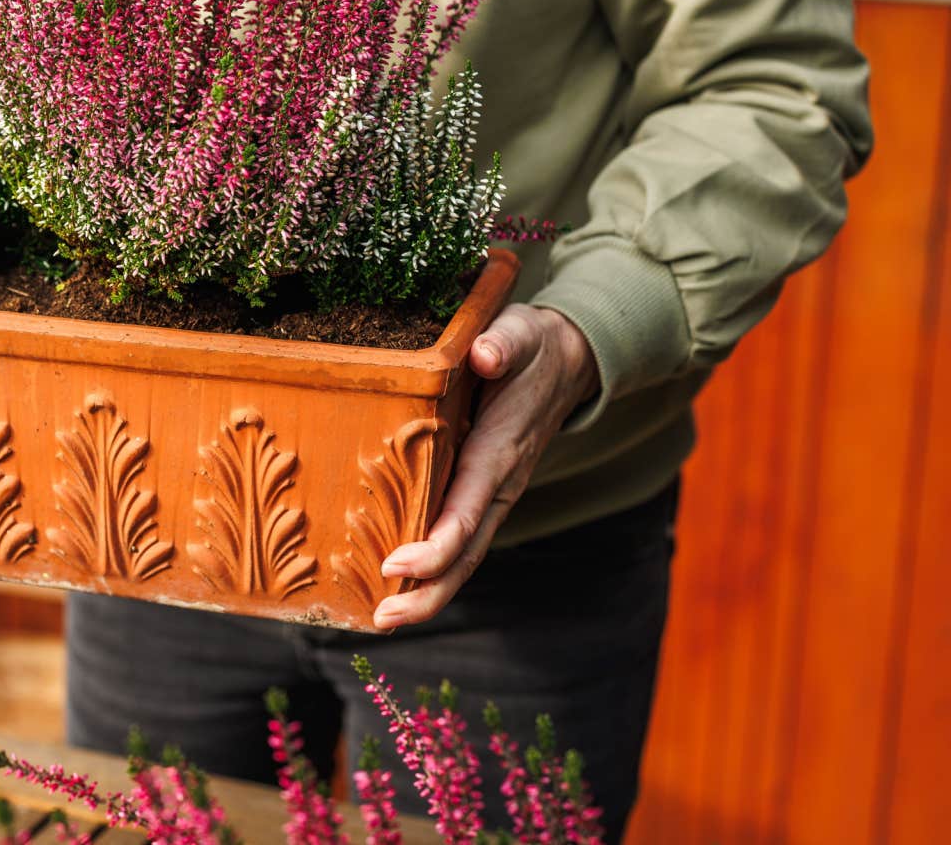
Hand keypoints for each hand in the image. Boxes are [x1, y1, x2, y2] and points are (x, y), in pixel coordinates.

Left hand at [372, 304, 599, 629]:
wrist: (568, 358)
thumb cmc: (532, 344)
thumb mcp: (518, 332)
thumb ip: (501, 343)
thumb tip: (485, 355)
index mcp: (500, 452)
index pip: (467, 510)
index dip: (435, 545)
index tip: (397, 565)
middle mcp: (499, 484)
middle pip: (466, 553)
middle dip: (428, 591)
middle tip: (384, 618)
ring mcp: (493, 494)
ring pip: (464, 556)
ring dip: (428, 591)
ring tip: (383, 619)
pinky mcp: (484, 493)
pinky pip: (460, 540)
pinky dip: (433, 570)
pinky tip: (398, 587)